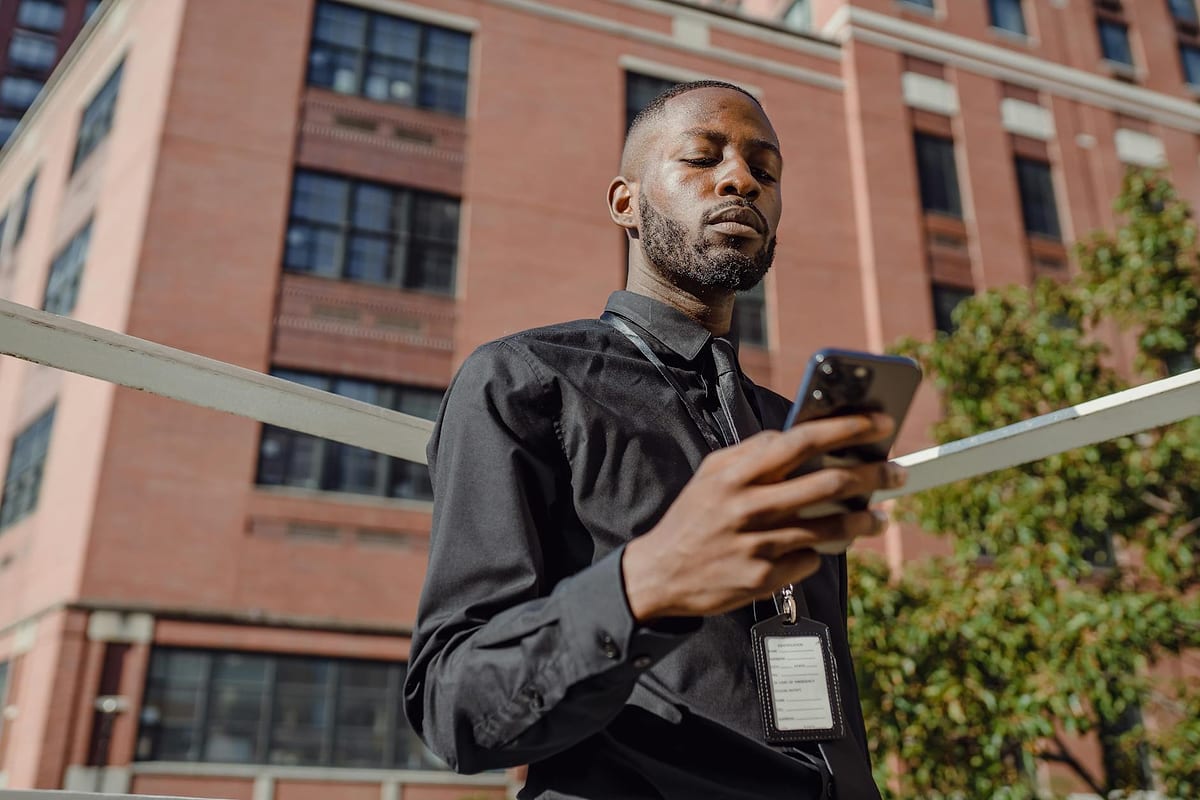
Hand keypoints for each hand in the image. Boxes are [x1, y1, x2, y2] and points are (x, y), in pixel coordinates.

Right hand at [621, 412, 906, 621]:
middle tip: (897, 472)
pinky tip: (820, 547)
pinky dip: (820, 551)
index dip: (846, 428)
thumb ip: (752, 453)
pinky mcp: (763, 579)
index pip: (801, 441)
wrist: (660, 574)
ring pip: (830, 529)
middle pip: (828, 485)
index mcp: (736, 474)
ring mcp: (757, 546)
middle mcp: (748, 507)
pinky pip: (809, 560)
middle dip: (873, 475)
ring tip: (880, 516)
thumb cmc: (694, 518)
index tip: (880, 423)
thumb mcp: (712, 474)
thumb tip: (795, 437)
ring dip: (864, 521)